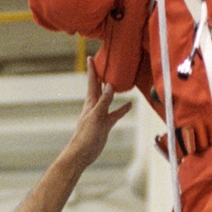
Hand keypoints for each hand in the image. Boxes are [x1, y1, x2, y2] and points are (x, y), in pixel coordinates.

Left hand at [65, 58, 132, 172]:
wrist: (82, 153)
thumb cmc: (86, 135)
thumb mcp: (97, 116)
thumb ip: (104, 101)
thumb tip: (109, 85)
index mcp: (91, 102)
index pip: (92, 82)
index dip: (92, 70)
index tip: (91, 57)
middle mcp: (95, 106)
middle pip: (99, 87)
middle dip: (101, 76)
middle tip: (105, 64)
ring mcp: (100, 115)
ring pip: (108, 99)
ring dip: (113, 91)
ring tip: (119, 82)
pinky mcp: (105, 124)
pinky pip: (115, 114)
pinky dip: (121, 109)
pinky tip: (128, 106)